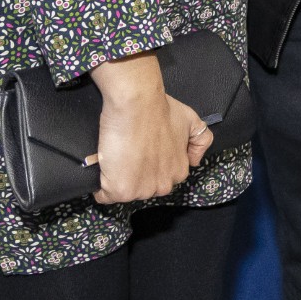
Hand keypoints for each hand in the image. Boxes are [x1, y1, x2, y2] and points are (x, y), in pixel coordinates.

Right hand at [86, 53, 198, 204]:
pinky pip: (104, 196)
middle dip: (133, 175)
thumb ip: (200, 141)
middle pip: (142, 188)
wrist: (137, 104)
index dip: (147, 166)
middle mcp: (164, 185)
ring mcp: (142, 190)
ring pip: (125, 192)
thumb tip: (195, 161)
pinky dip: (100, 184)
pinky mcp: (121, 190)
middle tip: (127, 153)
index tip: (139, 153)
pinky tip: (104, 167)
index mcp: (179, 171)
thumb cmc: (160, 110)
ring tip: (115, 157)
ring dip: (116, 178)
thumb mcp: (191, 122)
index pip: (159, 179)